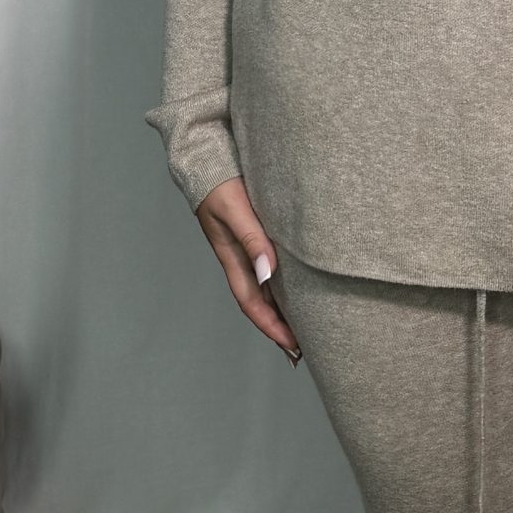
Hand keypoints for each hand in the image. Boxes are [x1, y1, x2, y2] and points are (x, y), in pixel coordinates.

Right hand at [195, 176, 302, 362]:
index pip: (252, 303)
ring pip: (266, 288)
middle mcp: (240, 259)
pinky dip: (283, 286)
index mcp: (232, 258)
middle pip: (260, 303)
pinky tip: (298, 290)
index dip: (272, 327)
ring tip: (306, 329)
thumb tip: (268, 271)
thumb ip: (252, 238)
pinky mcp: (255, 236)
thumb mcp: (235, 210)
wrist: (206, 160)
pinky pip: (269, 269)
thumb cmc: (219, 183)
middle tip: (304, 351)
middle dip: (279, 328)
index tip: (293, 347)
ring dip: (282, 310)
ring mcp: (246, 249)